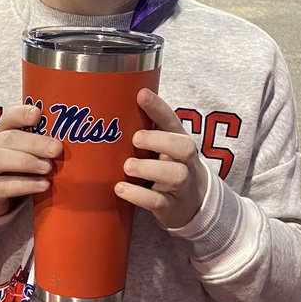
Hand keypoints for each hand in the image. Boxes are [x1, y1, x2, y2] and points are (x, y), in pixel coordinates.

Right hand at [0, 103, 62, 218]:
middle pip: (8, 139)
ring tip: (48, 167)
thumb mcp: (20, 153)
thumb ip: (39, 145)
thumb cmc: (9, 169)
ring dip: (26, 161)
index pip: (8, 117)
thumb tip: (75, 141)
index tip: (39, 114)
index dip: (22, 114)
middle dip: (34, 142)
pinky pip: (3, 186)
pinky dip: (25, 185)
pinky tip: (43, 185)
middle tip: (56, 148)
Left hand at [115, 89, 208, 229]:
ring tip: (127, 166)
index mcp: (179, 141)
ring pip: (175, 175)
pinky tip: (121, 189)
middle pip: (183, 147)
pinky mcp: (171, 207)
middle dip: (159, 141)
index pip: (172, 120)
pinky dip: (139, 196)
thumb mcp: (162, 148)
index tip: (141, 94)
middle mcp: (185, 162)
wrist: (192, 204)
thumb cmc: (168, 167)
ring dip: (149, 168)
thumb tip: (107, 108)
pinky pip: (158, 201)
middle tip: (135, 139)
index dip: (158, 107)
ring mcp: (181, 185)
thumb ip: (144, 131)